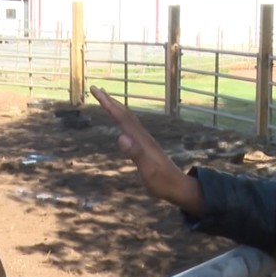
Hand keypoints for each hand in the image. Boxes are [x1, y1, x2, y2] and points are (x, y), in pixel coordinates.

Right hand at [90, 85, 203, 215]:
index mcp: (141, 140)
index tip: (96, 91)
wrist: (179, 187)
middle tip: (96, 89)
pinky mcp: (146, 147)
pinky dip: (122, 120)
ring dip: (116, 108)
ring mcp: (145, 141)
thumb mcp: (149, 170)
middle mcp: (143, 137)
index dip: (108, 104)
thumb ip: (136, 153)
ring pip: (128, 119)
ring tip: (106, 101)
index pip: (122, 118)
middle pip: (125, 114)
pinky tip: (121, 124)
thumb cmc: (163, 182)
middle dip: (110, 101)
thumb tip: (120, 136)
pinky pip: (131, 128)